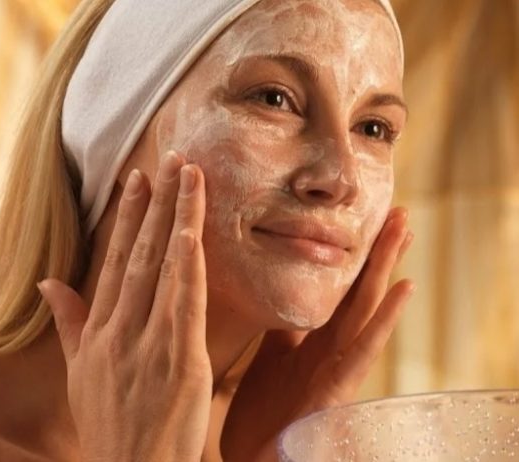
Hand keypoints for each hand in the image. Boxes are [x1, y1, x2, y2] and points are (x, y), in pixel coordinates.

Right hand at [38, 152, 211, 461]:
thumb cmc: (109, 421)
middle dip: (156, 203)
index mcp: (100, 328)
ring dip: (178, 219)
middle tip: (170, 159)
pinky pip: (184, 304)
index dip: (127, 217)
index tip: (138, 180)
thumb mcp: (80, 371)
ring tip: (188, 178)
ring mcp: (149, 341)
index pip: (115, 258)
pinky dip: (187, 267)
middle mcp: (121, 327)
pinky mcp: (179, 359)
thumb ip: (69, 323)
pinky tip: (192, 234)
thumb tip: (48, 284)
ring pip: (164, 268)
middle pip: (140, 252)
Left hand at [220, 207, 414, 461]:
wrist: (254, 454)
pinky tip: (406, 287)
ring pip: (367, 306)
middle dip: (377, 250)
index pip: (339, 286)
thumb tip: (283, 290)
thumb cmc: (264, 407)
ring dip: (387, 267)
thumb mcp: (273, 354)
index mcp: (314, 335)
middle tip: (396, 210)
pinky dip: (386, 318)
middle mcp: (332, 344)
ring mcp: (339, 363)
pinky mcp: (338, 386)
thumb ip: (284, 324)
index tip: (365, 222)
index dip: (353, 255)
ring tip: (405, 229)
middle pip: (358, 288)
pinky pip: (365, 347)